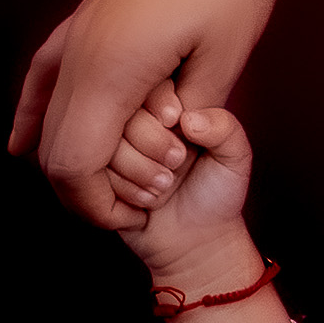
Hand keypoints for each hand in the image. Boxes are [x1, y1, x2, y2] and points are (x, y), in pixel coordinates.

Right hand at [9, 0, 285, 229]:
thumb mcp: (228, 49)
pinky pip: (44, 75)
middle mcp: (81, 53)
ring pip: (45, 116)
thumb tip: (173, 140)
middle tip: (140, 199)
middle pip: (51, 150)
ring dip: (71, 154)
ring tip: (117, 175)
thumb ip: (194, 108)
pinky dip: (33, 111)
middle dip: (87, 190)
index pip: (73, 166)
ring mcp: (80, 29)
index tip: (140, 213)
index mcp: (113, 69)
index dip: (98, 204)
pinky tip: (21, 139)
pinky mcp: (88, 12)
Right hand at [106, 84, 255, 280]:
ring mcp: (112, 149)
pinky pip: (88, 174)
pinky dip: (118, 191)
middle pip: (120, 112)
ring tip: (163, 186)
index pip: (151, 84)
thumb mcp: (235, 156)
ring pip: (101, 144)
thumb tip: (188, 119)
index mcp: (172, 104)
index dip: (163, 108)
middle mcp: (137, 122)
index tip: (179, 125)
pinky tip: (142, 204)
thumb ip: (224, 129)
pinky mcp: (94, 176)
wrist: (194, 239)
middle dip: (151, 144)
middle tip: (177, 163)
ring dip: (135, 172)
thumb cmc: (218, 192)